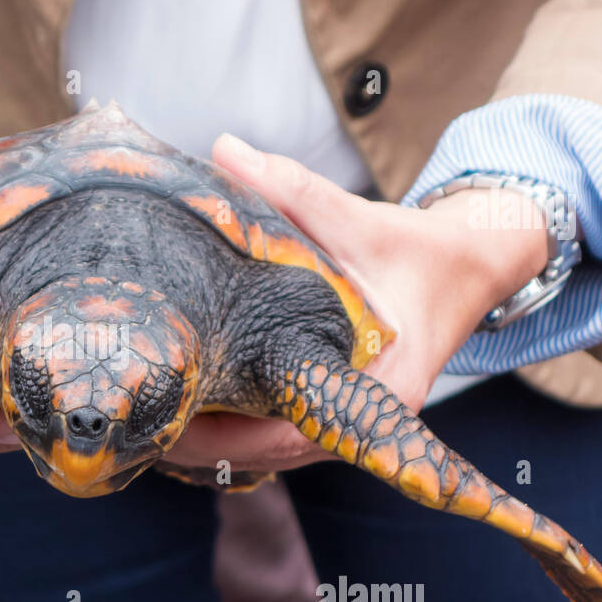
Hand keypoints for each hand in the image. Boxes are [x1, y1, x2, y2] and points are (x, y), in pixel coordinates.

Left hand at [166, 134, 548, 472]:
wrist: (465, 263)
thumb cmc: (419, 250)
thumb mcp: (360, 218)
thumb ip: (293, 190)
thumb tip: (225, 151)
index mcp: (381, 387)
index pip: (290, 435)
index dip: (226, 436)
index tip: (171, 423)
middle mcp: (361, 417)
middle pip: (265, 451)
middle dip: (200, 441)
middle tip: (137, 416)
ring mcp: (343, 416)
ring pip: (263, 446)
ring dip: (209, 436)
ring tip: (147, 411)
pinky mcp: (325, 402)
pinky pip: (268, 426)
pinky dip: (227, 420)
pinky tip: (182, 396)